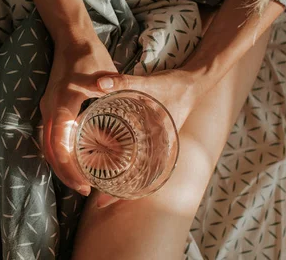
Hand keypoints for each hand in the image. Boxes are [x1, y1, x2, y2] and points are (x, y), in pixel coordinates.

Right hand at [40, 36, 117, 196]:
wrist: (71, 38)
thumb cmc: (88, 55)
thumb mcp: (102, 71)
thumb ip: (107, 85)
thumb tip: (112, 94)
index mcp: (62, 105)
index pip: (59, 145)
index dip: (69, 168)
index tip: (84, 184)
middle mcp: (50, 110)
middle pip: (50, 151)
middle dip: (65, 173)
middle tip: (84, 190)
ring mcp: (48, 109)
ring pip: (48, 145)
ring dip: (61, 164)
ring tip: (79, 180)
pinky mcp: (51, 107)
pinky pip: (51, 136)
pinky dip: (59, 152)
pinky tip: (74, 159)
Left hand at [92, 68, 203, 207]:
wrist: (193, 83)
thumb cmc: (174, 86)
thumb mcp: (149, 83)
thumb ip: (123, 82)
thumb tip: (98, 83)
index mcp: (160, 145)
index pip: (141, 178)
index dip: (121, 193)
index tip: (100, 203)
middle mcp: (158, 150)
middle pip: (136, 178)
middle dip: (114, 187)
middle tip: (92, 197)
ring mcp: (155, 145)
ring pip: (135, 168)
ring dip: (116, 174)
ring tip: (92, 180)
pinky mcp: (150, 137)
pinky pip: (135, 153)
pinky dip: (121, 156)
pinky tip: (105, 155)